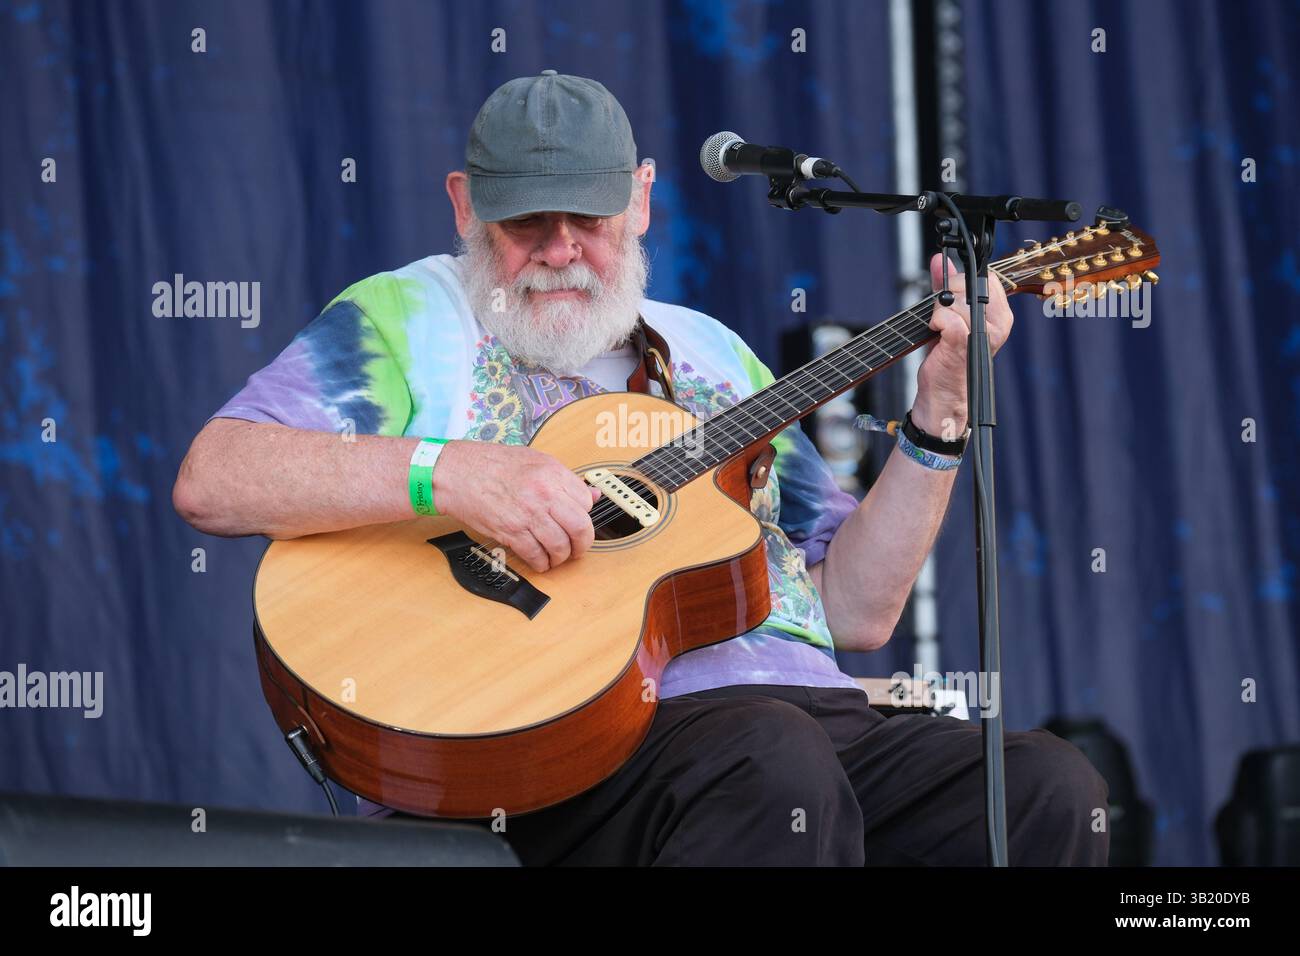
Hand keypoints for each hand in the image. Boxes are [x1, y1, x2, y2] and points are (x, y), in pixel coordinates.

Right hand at [431, 440, 601, 572]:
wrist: (456, 472)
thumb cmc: (490, 464)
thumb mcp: (533, 460)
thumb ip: (564, 478)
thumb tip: (592, 494)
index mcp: (552, 473)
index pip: (586, 501)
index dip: (584, 514)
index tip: (578, 520)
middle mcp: (544, 493)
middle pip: (580, 527)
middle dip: (583, 544)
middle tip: (578, 548)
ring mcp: (528, 514)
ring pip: (560, 546)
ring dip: (561, 557)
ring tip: (557, 556)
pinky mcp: (511, 532)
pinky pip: (536, 555)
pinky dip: (541, 563)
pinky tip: (540, 560)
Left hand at [912, 253, 1014, 435]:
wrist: (943, 393)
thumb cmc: (948, 357)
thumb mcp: (948, 316)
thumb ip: (945, 286)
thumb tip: (940, 260)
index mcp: (1000, 315)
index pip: (986, 278)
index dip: (962, 282)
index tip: (951, 297)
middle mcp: (998, 323)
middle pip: (967, 286)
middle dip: (947, 297)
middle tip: (942, 319)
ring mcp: (983, 333)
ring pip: (954, 300)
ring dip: (938, 312)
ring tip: (940, 330)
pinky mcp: (964, 342)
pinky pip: (946, 316)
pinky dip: (935, 321)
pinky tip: (936, 333)